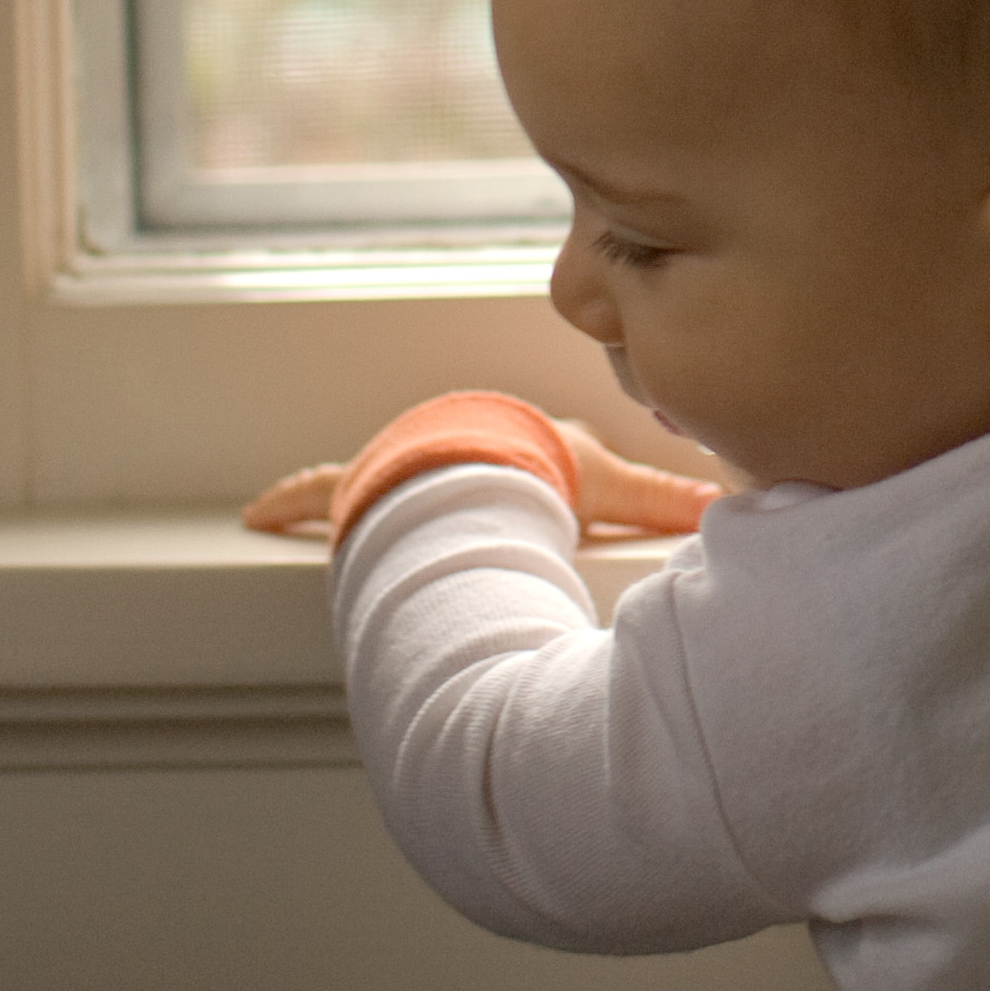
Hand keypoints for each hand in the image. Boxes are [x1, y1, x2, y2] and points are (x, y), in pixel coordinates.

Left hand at [242, 409, 724, 544]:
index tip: (518, 504)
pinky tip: (259, 511)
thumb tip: (730, 509)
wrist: (486, 464)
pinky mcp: (364, 482)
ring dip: (362, 504)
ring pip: (383, 485)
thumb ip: (674, 505)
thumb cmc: (547, 474)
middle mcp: (460, 455)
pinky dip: (294, 498)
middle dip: (435, 499)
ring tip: (335, 531)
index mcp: (516, 454)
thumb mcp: (620, 492)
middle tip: (415, 536)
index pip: (527, 465)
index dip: (524, 485)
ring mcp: (411, 468)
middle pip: (452, 480)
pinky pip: (321, 486)